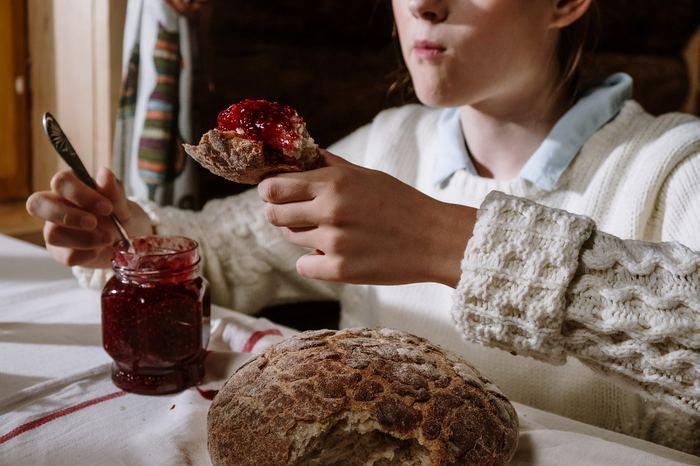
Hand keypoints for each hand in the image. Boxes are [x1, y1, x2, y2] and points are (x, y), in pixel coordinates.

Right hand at [26, 168, 152, 268]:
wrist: (132, 244)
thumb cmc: (123, 217)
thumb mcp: (124, 205)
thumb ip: (114, 193)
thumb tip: (105, 173)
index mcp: (72, 187)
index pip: (61, 182)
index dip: (80, 194)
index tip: (107, 208)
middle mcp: (57, 206)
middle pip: (37, 204)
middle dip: (67, 215)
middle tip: (94, 223)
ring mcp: (56, 229)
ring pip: (51, 234)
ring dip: (84, 239)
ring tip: (108, 239)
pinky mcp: (60, 252)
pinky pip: (65, 255)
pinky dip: (86, 255)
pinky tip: (100, 251)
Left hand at [258, 149, 475, 286]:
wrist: (433, 239)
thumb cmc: (401, 203)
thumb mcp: (366, 175)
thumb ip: (331, 166)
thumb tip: (303, 155)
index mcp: (335, 182)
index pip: (274, 187)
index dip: (269, 191)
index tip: (274, 194)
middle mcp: (330, 210)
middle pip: (274, 214)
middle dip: (281, 214)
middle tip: (297, 215)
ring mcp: (333, 242)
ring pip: (291, 238)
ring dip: (302, 235)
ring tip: (331, 232)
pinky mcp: (340, 270)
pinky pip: (304, 265)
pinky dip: (314, 261)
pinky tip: (335, 254)